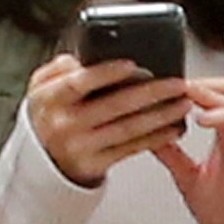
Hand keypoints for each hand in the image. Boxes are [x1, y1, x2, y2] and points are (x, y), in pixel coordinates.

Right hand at [26, 55, 192, 187]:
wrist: (41, 159)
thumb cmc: (50, 114)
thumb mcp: (40, 87)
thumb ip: (59, 68)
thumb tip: (82, 58)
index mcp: (50, 99)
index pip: (80, 82)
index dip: (106, 73)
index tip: (134, 64)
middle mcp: (64, 124)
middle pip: (114, 106)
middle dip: (151, 93)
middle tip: (177, 83)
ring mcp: (80, 147)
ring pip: (128, 129)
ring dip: (161, 116)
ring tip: (183, 103)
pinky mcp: (95, 165)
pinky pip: (131, 149)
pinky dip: (155, 138)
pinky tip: (173, 128)